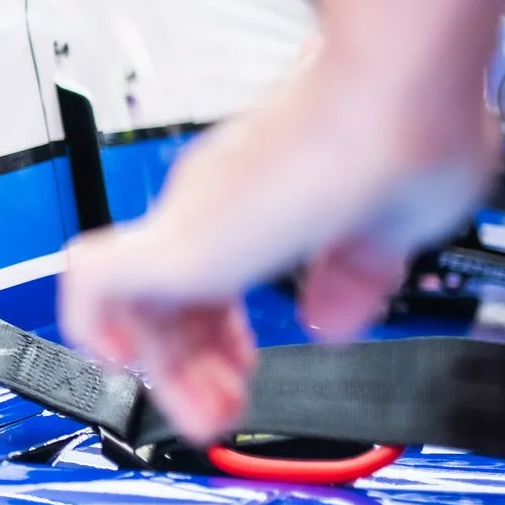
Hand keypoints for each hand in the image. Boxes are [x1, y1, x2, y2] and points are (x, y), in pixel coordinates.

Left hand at [59, 0, 504, 440]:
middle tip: (217, 410)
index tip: (246, 377)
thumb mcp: (395, 225)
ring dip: (157, 370)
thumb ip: (357, 274)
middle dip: (189, 367)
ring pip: (129, 302)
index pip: (211, 277)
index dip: (221, 339)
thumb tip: (337, 315)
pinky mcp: (178, 235)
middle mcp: (218, 197)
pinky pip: (92, 287)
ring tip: (194, 412)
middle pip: (168, 297)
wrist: (401, 91)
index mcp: (264, 193)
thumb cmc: (412, 129)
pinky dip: (98, 332)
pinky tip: (129, 369)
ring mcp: (193, 213)